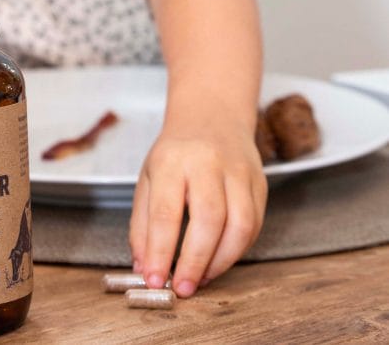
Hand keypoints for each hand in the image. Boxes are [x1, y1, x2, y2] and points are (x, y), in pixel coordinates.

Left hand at [129, 117, 266, 297]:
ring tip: (201, 278)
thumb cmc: (176, 153)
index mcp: (172, 160)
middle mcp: (208, 163)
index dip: (160, 251)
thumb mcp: (148, 178)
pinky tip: (219, 260)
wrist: (211, 116)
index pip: (166, 212)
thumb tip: (143, 267)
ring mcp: (238, 172)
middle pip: (209, 218)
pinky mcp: (260, 183)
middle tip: (183, 287)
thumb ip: (143, 224)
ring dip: (221, 261)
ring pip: (240, 225)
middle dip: (195, 260)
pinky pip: (254, 225)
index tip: (154, 279)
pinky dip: (238, 250)